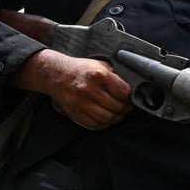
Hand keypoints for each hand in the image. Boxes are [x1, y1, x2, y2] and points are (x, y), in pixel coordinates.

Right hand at [15, 49, 132, 129]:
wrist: (56, 74)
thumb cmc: (81, 69)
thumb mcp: (101, 65)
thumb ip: (116, 75)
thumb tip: (133, 85)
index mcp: (99, 75)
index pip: (124, 92)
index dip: (130, 96)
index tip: (131, 97)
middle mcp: (90, 89)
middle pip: (117, 107)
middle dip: (125, 108)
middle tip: (126, 106)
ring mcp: (81, 103)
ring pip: (107, 118)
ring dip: (116, 118)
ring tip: (118, 113)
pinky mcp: (75, 112)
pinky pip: (94, 124)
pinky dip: (104, 124)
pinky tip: (106, 118)